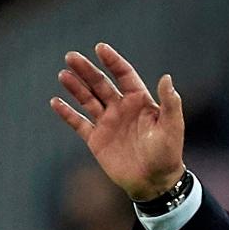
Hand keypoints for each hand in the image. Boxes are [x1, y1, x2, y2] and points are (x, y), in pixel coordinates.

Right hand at [50, 42, 185, 200]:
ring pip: (88, 100)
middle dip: (87, 70)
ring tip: (63, 74)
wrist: (155, 182)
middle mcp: (121, 108)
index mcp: (140, 101)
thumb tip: (167, 77)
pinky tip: (55, 102)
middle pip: (101, 83)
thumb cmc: (168, 153)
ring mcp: (108, 123)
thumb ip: (170, 102)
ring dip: (75, 87)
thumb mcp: (173, 126)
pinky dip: (67, 113)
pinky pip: (78, 123)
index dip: (112, 61)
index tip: (100, 48)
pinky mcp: (96, 139)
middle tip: (71, 56)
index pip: (124, 74)